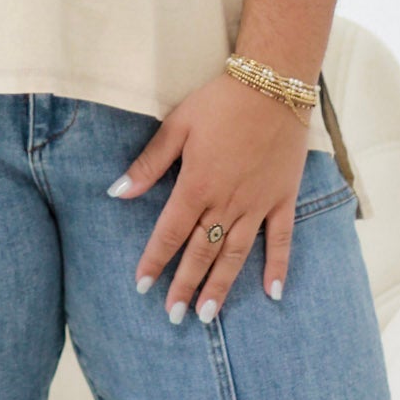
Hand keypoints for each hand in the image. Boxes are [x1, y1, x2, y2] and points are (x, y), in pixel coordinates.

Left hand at [108, 70, 311, 321]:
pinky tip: (272, 293)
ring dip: (221, 286)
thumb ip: (149, 163)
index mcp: (197, 185)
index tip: (142, 286)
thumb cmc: (220, 102)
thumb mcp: (177, 126)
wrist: (272, 84)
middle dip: (185, 285)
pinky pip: (281, 240)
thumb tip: (117, 192)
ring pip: (236, 254)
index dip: (155, 261)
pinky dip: (277, 267)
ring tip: (208, 315)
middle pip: (201, 252)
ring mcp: (258, 204)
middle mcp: (227, 202)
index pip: (170, 233)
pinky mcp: (283, 199)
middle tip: (173, 315)